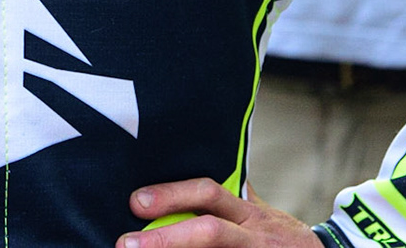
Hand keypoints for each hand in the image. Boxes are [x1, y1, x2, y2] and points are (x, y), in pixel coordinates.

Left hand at [118, 178, 328, 247]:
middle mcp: (253, 236)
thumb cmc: (279, 237)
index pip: (208, 193)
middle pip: (209, 232)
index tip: (134, 202)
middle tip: (126, 243)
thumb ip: (230, 197)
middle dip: (166, 238)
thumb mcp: (259, 212)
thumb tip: (200, 166)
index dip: (171, 195)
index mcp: (248, 213)